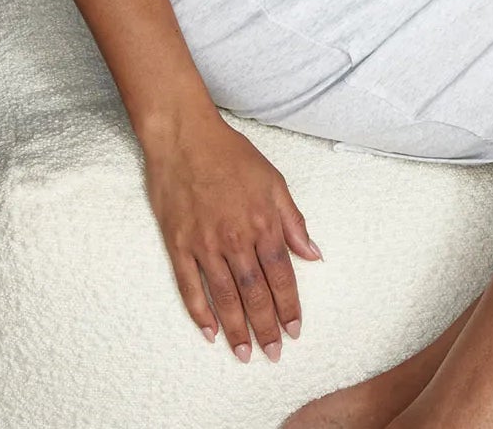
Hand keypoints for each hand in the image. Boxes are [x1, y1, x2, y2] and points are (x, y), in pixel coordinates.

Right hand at [141, 115, 320, 362]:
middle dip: (266, 326)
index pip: (282, 275)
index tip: (295, 329)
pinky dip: (199, 311)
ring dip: (236, 328)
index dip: (289, 305)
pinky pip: (189, 285)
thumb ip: (294, 222)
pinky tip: (209, 332)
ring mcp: (204, 244)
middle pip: (255, 292)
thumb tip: (314, 254)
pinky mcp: (178, 244)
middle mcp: (235, 240)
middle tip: (274, 353)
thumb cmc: (234, 157)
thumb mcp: (275, 183)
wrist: (185, 139)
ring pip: (224, 296)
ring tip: (244, 353)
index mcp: (264, 225)